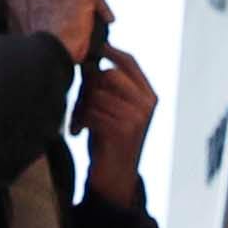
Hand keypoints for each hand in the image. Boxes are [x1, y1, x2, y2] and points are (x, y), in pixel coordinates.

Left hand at [77, 42, 159, 197]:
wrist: (115, 179)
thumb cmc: (110, 140)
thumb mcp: (113, 109)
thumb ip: (107, 87)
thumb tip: (87, 59)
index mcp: (148, 95)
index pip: (128, 61)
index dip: (109, 50)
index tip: (91, 48)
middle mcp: (146, 104)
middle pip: (107, 75)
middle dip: (87, 86)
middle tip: (79, 103)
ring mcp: (137, 117)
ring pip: (96, 94)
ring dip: (80, 107)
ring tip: (78, 121)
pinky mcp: (123, 131)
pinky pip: (92, 112)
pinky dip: (79, 121)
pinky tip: (78, 131)